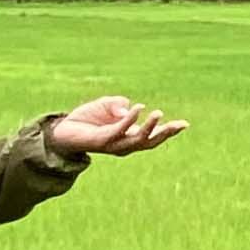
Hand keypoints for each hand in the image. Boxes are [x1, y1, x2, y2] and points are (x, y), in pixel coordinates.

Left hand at [52, 95, 186, 156]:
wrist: (64, 130)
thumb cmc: (87, 119)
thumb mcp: (107, 105)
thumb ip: (120, 104)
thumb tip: (129, 108)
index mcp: (130, 136)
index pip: (153, 135)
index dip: (169, 130)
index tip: (185, 124)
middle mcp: (125, 144)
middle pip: (151, 141)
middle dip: (166, 133)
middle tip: (180, 125)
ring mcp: (115, 144)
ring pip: (137, 139)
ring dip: (149, 127)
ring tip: (158, 112)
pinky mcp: (103, 140)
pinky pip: (119, 130)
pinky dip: (129, 119)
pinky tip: (137, 108)